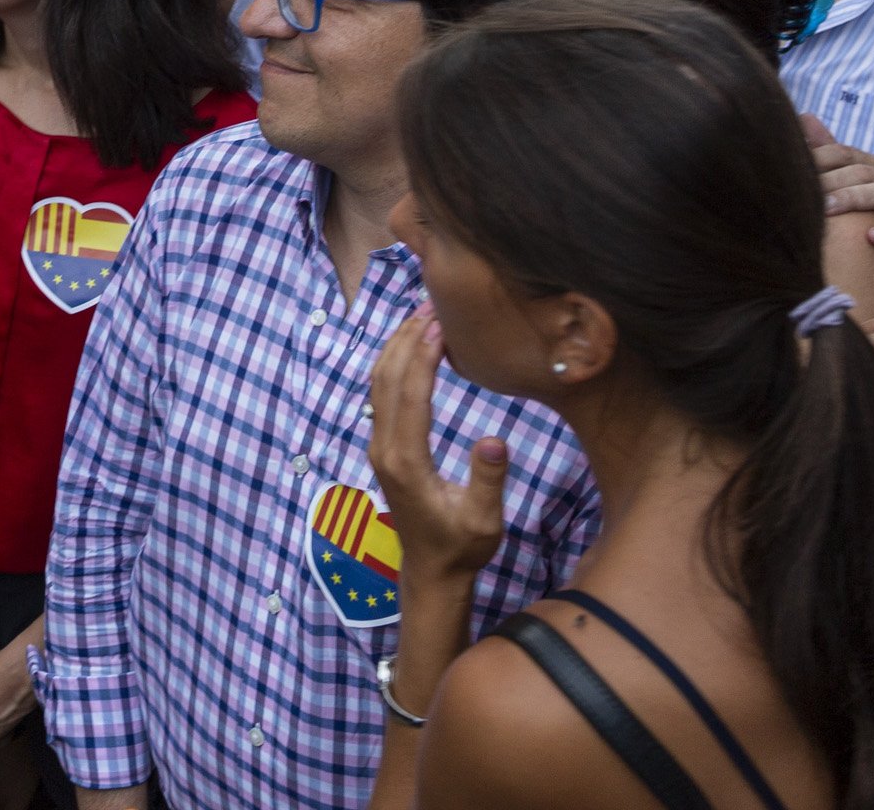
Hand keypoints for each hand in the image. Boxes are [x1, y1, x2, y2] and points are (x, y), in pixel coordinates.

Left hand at [367, 311, 507, 587]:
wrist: (431, 571)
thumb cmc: (463, 547)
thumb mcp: (485, 521)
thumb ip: (488, 481)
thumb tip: (494, 440)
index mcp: (407, 462)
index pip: (410, 395)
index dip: (423, 355)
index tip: (439, 322)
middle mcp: (385, 449)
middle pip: (387, 379)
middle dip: (406, 337)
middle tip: (432, 303)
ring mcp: (379, 447)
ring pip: (378, 383)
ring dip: (397, 345)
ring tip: (422, 314)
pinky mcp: (383, 448)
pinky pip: (380, 394)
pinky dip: (394, 363)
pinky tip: (412, 347)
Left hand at [809, 116, 873, 293]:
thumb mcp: (854, 184)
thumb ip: (831, 153)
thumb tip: (803, 116)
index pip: (844, 154)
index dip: (819, 158)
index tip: (791, 167)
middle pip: (862, 172)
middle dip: (831, 180)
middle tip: (804, 192)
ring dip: (854, 200)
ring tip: (828, 209)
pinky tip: (873, 238)